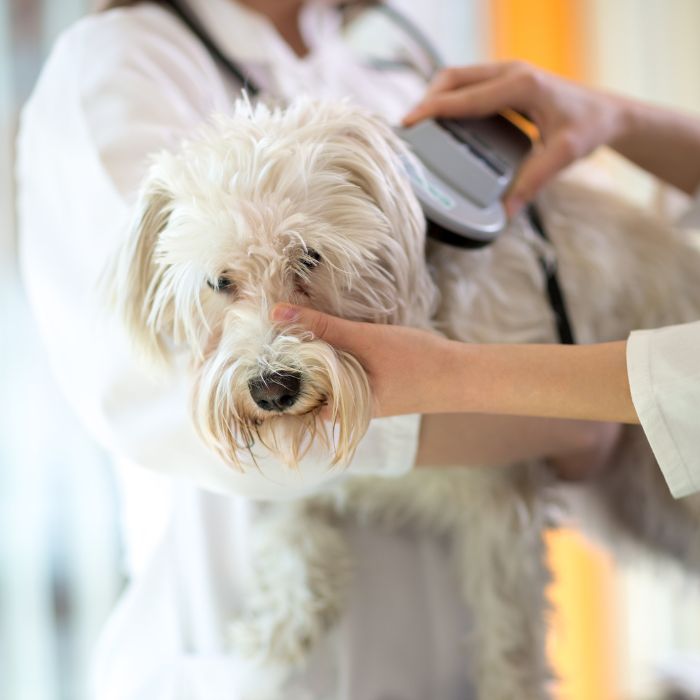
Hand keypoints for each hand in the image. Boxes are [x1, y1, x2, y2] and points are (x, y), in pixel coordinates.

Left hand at [271, 304, 453, 417]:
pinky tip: (320, 337)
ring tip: (283, 335)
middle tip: (262, 341)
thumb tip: (277, 313)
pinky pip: (338, 373)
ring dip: (307, 359)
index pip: (291, 402)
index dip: (271, 383)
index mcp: (340, 410)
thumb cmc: (415, 362)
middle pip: (304, 390)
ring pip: (321, 380)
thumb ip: (322, 326)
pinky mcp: (369, 385)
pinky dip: (328, 357)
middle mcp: (346, 409)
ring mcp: (358, 398)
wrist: (461, 374)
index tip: (253, 360)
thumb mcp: (364, 339)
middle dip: (286, 367)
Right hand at [403, 61, 627, 216]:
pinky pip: (470, 86)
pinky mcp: (507, 82)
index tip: (409, 122)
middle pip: (454, 76)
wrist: (608, 113)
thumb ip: (532, 183)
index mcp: (521, 85)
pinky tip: (446, 122)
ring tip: (422, 126)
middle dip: (428, 98)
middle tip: (410, 127)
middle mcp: (512, 73)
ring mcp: (509, 74)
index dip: (433, 109)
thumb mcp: (563, 156)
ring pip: (459, 77)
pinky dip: (452, 100)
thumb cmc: (588, 128)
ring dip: (438, 97)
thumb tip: (504, 214)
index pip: (465, 96)